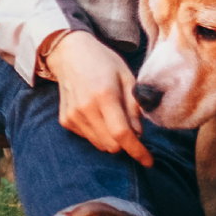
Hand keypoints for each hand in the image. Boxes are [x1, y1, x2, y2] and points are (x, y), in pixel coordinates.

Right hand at [44, 31, 155, 166]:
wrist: (70, 53)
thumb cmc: (103, 62)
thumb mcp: (127, 77)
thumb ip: (134, 107)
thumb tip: (138, 134)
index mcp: (104, 95)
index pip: (122, 134)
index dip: (137, 151)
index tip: (149, 161)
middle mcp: (86, 109)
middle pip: (112, 145)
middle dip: (125, 143)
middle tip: (130, 125)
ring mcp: (73, 116)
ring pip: (100, 145)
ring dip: (112, 139)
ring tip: (112, 116)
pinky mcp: (66, 120)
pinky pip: (88, 138)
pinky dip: (98, 133)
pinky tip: (97, 113)